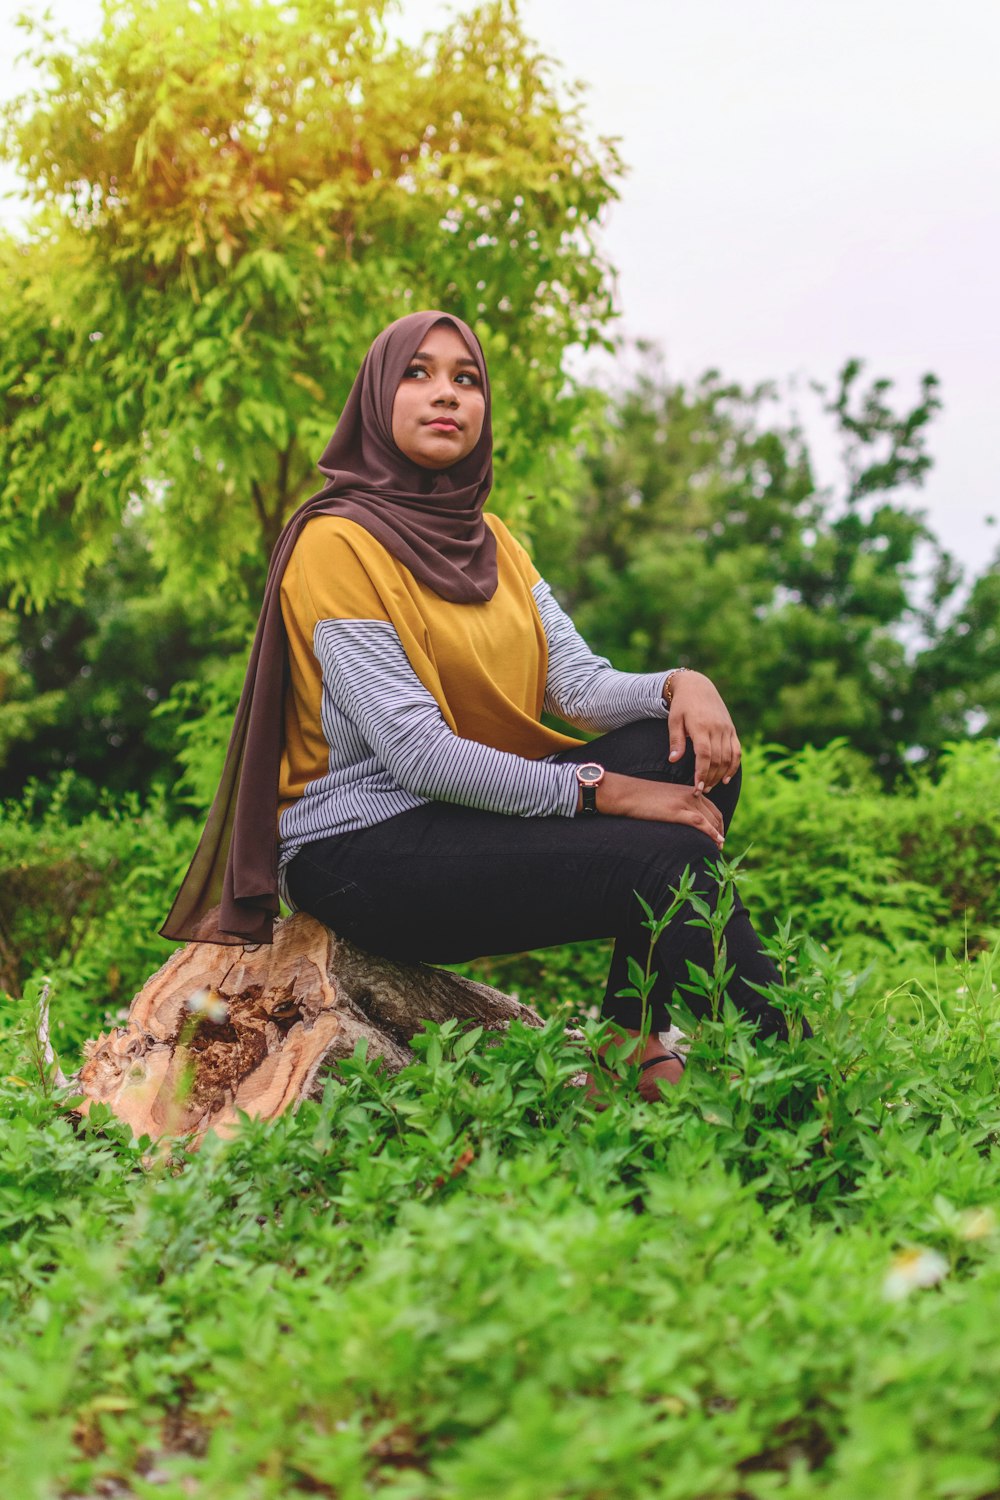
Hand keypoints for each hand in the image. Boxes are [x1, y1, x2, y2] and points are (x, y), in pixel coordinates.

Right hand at [598, 775, 724, 847]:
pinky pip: (701, 823)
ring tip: (719, 848)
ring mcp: (685, 802)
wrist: (626, 794)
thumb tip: (680, 820)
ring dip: (718, 835)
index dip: (717, 823)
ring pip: (710, 819)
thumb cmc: (639, 799)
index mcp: (688, 790)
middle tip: (720, 846)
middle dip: (720, 830)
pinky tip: (717, 842)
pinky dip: (712, 833)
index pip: (711, 807)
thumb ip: (676, 806)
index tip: (718, 835)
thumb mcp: (663, 799)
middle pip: (714, 814)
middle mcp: (691, 794)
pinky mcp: (677, 811)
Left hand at [665, 671, 740, 792]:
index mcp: (701, 726)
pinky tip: (726, 778)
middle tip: (701, 791)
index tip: (697, 787)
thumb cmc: (682, 705)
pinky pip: (737, 751)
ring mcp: (726, 729)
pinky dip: (734, 766)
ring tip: (710, 786)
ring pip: (728, 758)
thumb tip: (673, 761)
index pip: (704, 755)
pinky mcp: (732, 730)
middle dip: (710, 778)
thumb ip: (676, 741)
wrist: (698, 686)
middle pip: (717, 760)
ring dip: (721, 775)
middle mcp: (717, 728)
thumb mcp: (674, 720)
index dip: (702, 772)